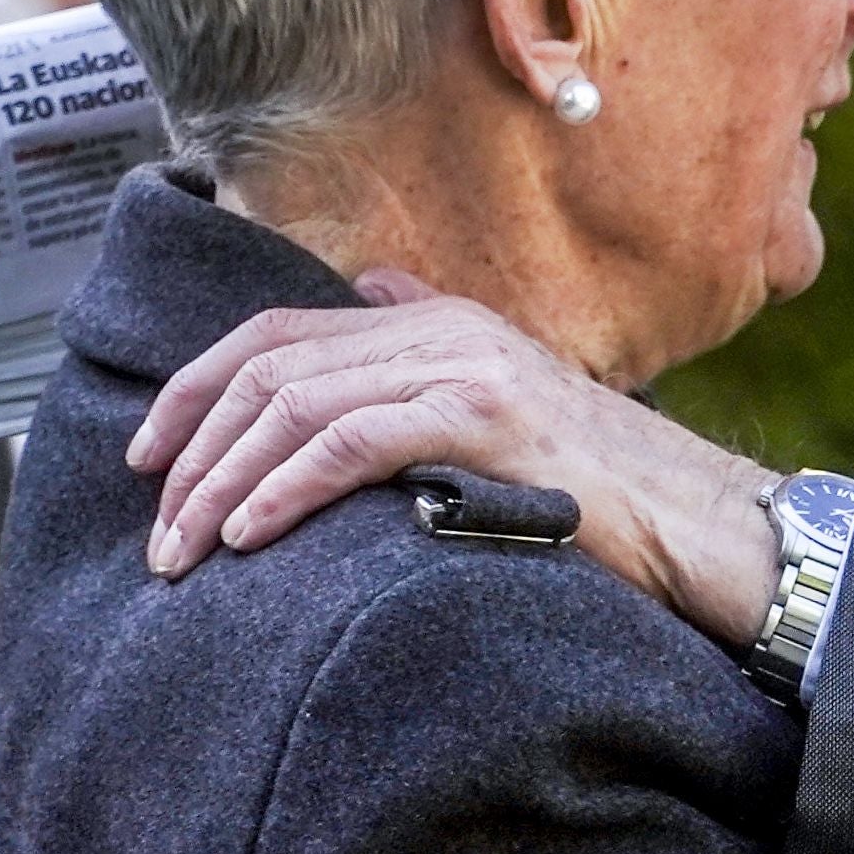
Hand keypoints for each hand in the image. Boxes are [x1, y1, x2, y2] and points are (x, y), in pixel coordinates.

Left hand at [130, 273, 782, 636]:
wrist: (703, 525)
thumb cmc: (602, 493)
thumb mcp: (504, 414)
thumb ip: (431, 359)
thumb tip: (364, 305)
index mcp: (436, 321)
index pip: (278, 335)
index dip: (197, 389)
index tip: (149, 458)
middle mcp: (442, 327)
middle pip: (270, 365)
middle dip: (192, 447)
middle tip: (156, 529)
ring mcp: (465, 366)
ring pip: (297, 404)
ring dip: (221, 481)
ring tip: (185, 549)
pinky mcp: (485, 418)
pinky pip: (352, 441)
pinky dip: (285, 487)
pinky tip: (250, 533)